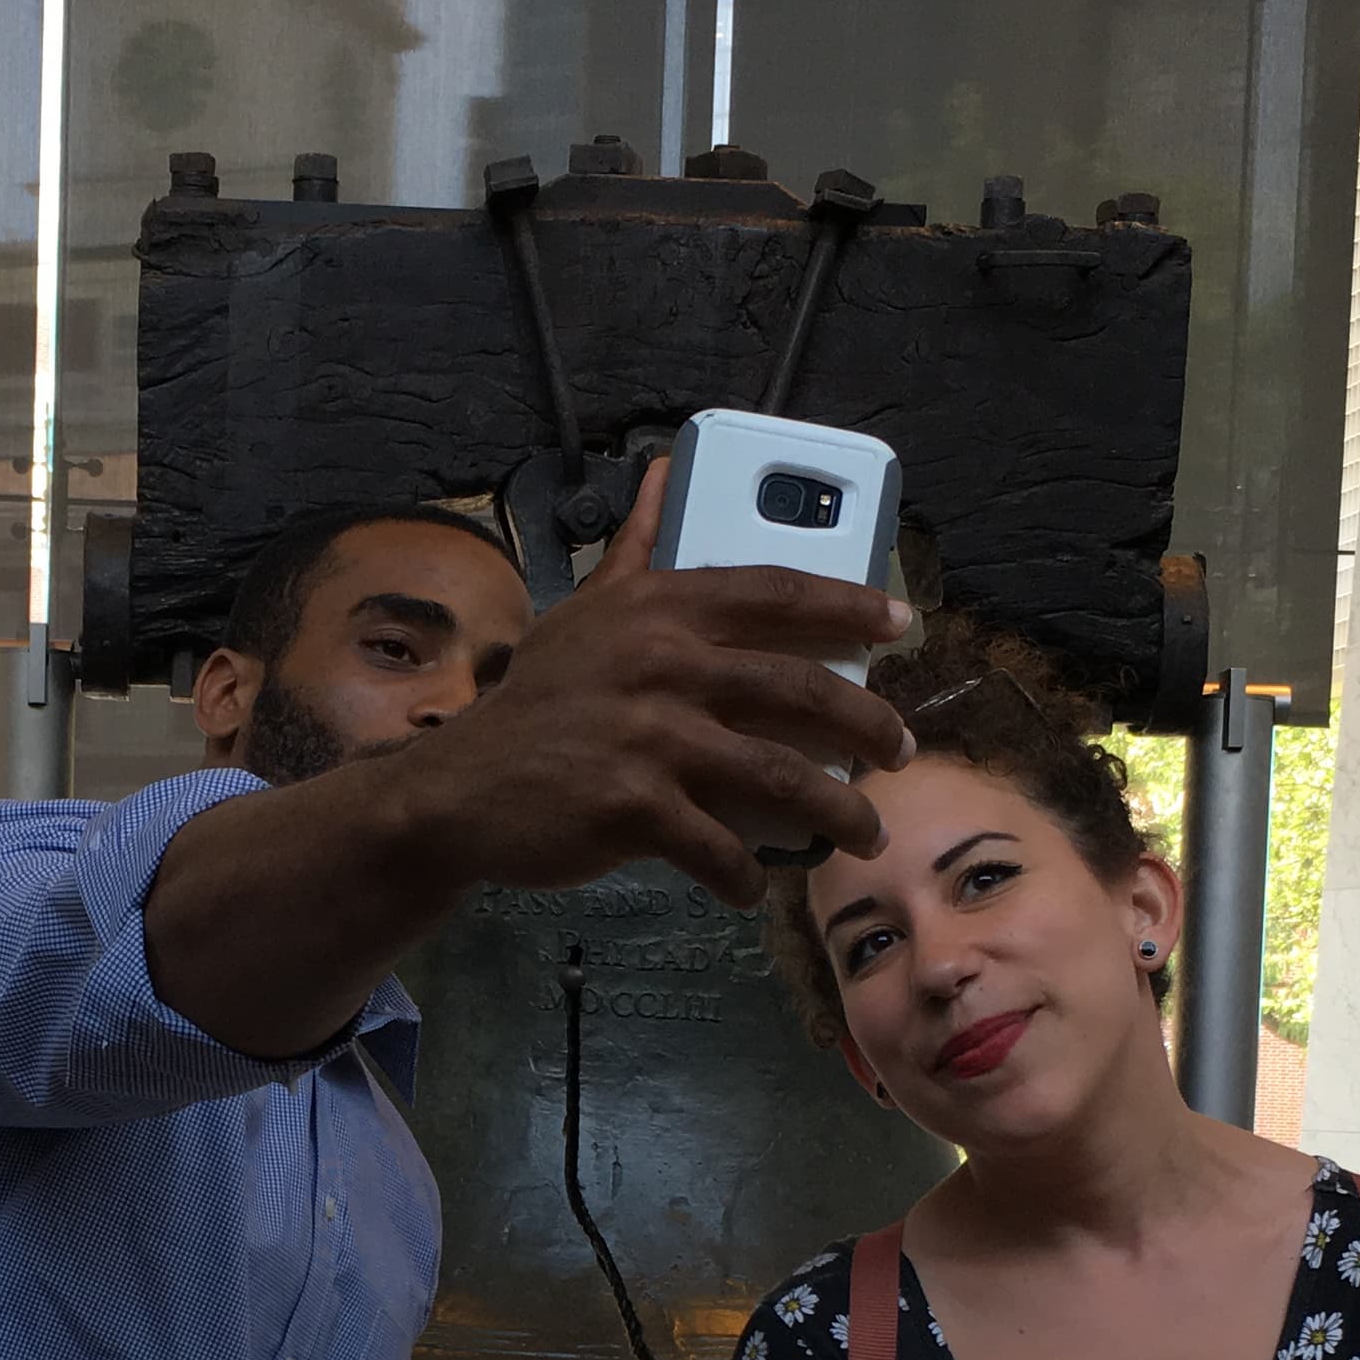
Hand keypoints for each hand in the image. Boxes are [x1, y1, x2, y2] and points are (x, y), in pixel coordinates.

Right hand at [380, 459, 915, 907]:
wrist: (458, 788)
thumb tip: (666, 473)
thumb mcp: (582, 612)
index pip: (776, 592)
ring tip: (863, 833)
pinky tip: (754, 886)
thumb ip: (636, 548)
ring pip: (781, 776)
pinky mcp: (633, 808)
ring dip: (838, 812)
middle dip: (869, 724)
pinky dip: (746, 876)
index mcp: (658, 609)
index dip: (849, 606)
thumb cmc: (534, 702)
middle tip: (900, 751)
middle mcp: (663, 664)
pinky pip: (719, 848)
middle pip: (800, 688)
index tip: (901, 625)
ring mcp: (650, 738)